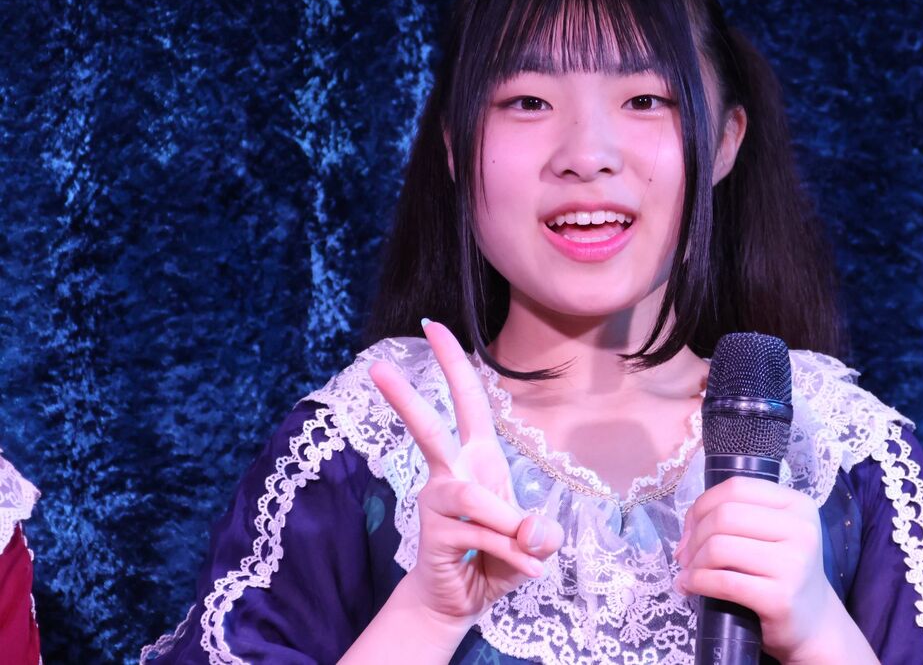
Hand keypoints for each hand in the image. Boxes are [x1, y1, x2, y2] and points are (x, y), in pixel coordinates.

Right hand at [370, 320, 564, 626]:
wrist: (464, 603)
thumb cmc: (497, 558)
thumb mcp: (534, 544)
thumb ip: (540, 535)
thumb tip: (533, 532)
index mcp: (480, 458)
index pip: (468, 402)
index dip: (454, 363)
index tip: (433, 326)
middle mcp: (453, 473)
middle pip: (429, 428)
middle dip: (405, 398)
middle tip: (376, 367)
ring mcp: (439, 502)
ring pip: (472, 495)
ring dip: (509, 524)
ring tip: (527, 550)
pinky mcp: (434, 534)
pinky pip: (481, 535)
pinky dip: (510, 554)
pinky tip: (522, 571)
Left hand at [674, 476, 865, 663]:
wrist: (814, 623)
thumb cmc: (783, 573)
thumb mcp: (771, 534)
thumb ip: (737, 518)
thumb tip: (687, 530)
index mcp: (797, 504)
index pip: (736, 487)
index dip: (702, 505)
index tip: (690, 529)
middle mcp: (801, 529)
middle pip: (724, 515)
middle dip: (693, 536)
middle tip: (685, 556)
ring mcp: (794, 564)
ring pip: (719, 546)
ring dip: (694, 562)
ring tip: (689, 573)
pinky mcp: (781, 598)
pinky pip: (724, 581)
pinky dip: (698, 582)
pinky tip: (690, 587)